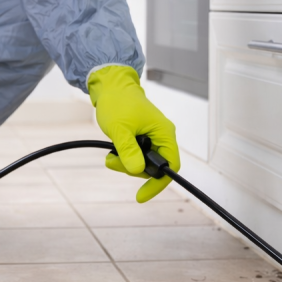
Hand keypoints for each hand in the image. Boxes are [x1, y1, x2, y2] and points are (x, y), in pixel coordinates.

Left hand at [88, 65, 180, 202]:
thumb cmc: (118, 102)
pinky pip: (137, 155)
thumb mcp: (120, 129)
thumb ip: (129, 150)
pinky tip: (113, 152)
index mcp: (164, 132)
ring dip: (126, 163)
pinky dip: (125, 157)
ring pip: (144, 162)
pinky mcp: (143, 137)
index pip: (170, 165)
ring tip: (110, 156)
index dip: (158, 183)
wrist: (111, 86)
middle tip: (114, 162)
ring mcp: (153, 137)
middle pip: (154, 166)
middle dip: (134, 170)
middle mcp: (162, 136)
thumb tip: (137, 170)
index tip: (141, 196)